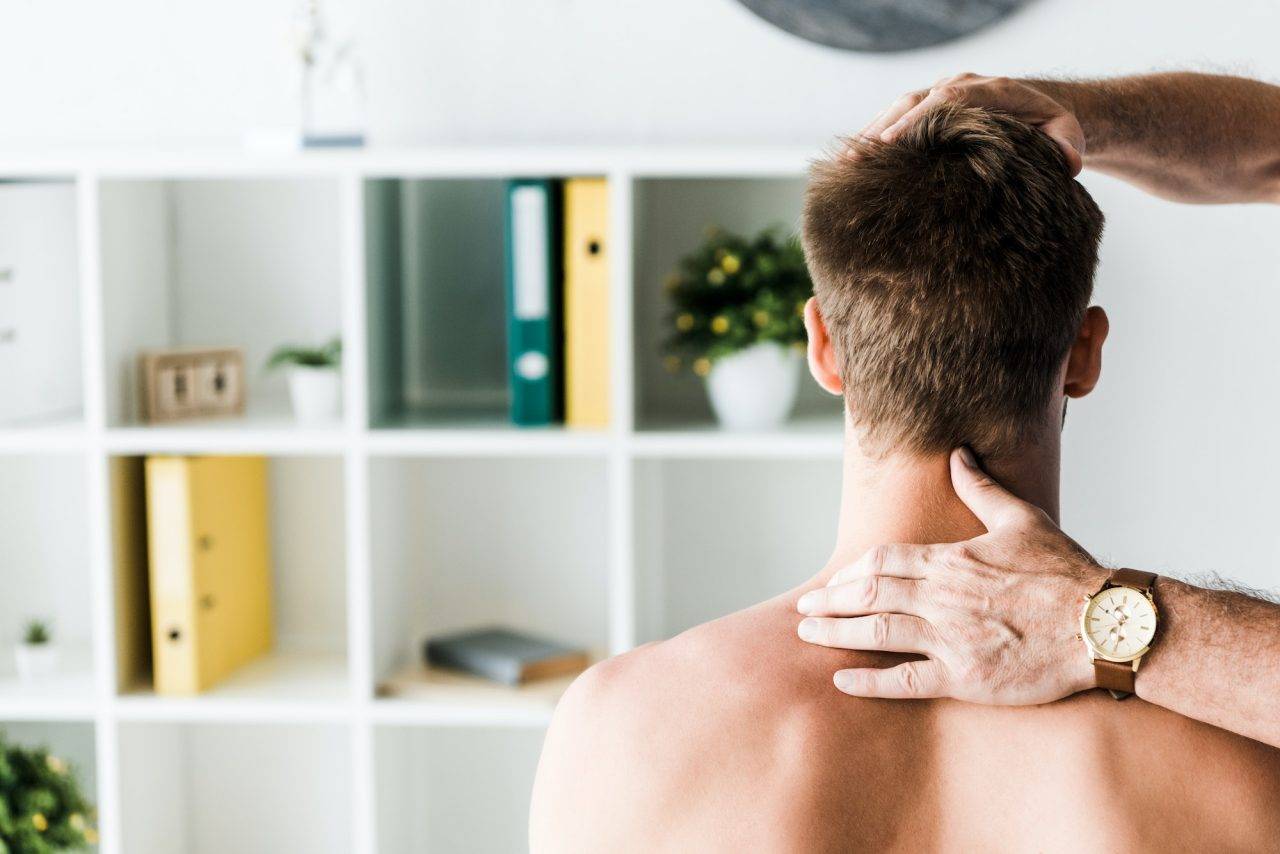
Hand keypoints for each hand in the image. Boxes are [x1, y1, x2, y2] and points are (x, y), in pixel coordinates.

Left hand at [797, 447, 1106, 703]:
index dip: (852, 571)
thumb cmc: (1067, 571)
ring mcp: (952, 640)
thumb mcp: (1022, 519)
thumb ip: (982, 488)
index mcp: (952, 560)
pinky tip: (842, 680)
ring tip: (807, 635)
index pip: (882, 560)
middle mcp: (943, 598)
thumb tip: (958, 454)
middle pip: (870, 594)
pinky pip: (905, 682)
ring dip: (836, 634)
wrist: (1106, 623)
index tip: (835, 581)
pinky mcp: (966, 679)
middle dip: (830, 602)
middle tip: (802, 610)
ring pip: (878, 634)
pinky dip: (869, 682)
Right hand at [860, 73, 1084, 175]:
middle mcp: (958, 87)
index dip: (916, 122)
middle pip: (913, 103)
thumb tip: (1066, 162)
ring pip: (898, 109)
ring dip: (871, 134)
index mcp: (986, 91)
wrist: (1039, 106)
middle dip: (883, 130)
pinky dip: (874, 135)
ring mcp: (939, 95)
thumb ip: (1066, 145)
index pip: (945, 102)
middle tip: (856, 158)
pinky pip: (896, 117)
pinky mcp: (928, 108)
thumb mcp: (1065, 133)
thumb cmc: (1049, 126)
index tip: (891, 143)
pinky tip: (853, 161)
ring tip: (845, 164)